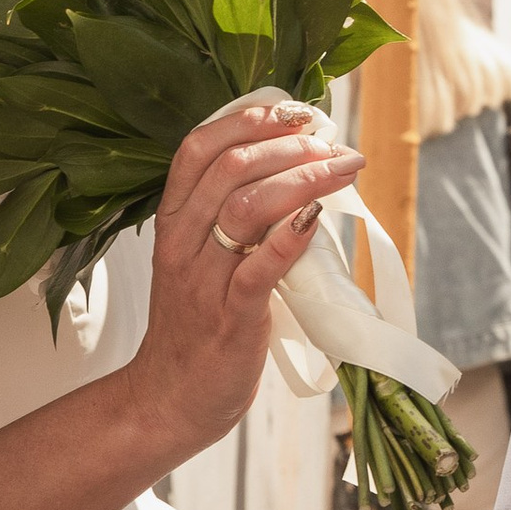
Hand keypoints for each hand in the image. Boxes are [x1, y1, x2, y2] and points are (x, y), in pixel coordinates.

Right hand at [127, 96, 360, 479]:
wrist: (170, 398)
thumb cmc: (196, 325)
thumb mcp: (202, 259)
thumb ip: (235, 216)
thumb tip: (298, 171)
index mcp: (173, 221)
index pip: (197, 147)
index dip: (247, 119)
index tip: (294, 111)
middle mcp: (182, 243)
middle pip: (229, 168)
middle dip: (288, 145)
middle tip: (333, 144)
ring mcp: (203, 280)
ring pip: (245, 208)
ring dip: (300, 179)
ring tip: (340, 170)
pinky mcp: (229, 318)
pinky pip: (258, 268)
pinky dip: (291, 237)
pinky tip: (317, 216)